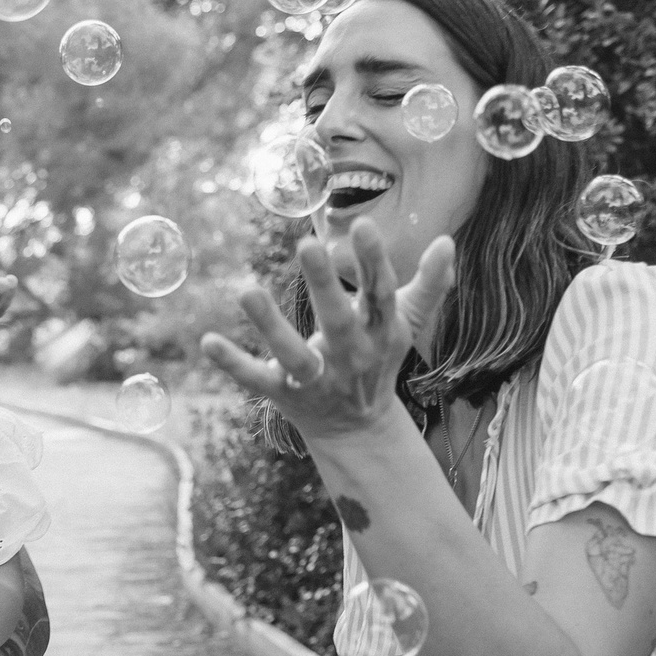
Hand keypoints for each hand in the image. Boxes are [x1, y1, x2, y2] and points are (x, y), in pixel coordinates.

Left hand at [199, 219, 456, 442]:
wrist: (359, 429)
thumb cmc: (379, 358)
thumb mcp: (406, 321)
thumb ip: (430, 284)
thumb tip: (447, 241)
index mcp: (381, 332)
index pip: (380, 294)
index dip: (374, 262)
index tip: (363, 225)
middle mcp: (351, 356)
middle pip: (339, 320)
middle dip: (324, 285)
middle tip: (308, 243)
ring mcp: (318, 378)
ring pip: (294, 354)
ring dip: (270, 326)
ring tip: (246, 290)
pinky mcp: (286, 395)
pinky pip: (258, 379)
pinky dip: (234, 363)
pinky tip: (208, 341)